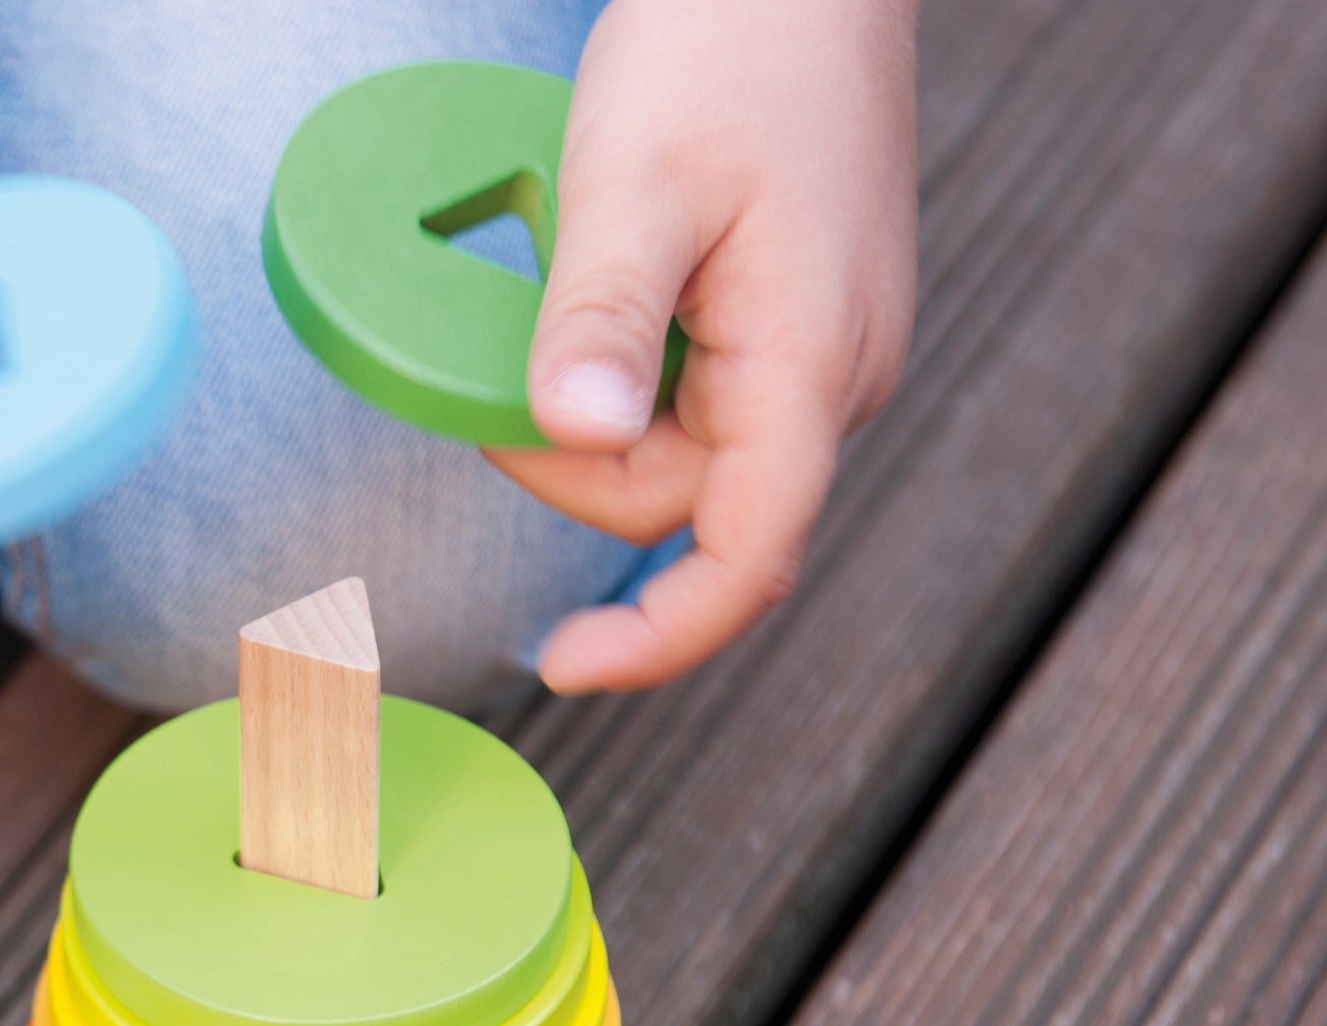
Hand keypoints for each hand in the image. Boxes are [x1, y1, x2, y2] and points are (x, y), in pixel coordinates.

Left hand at [490, 0, 918, 691]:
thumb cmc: (730, 45)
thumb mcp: (637, 179)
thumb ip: (602, 315)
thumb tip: (576, 434)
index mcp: (812, 368)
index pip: (744, 559)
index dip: (657, 637)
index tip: (561, 663)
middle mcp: (837, 380)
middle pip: (684, 505)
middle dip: (572, 471)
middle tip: (489, 382)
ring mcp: (824, 353)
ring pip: (688, 455)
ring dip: (595, 424)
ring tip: (548, 318)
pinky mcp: (798, 322)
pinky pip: (702, 400)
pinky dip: (628, 387)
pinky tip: (597, 313)